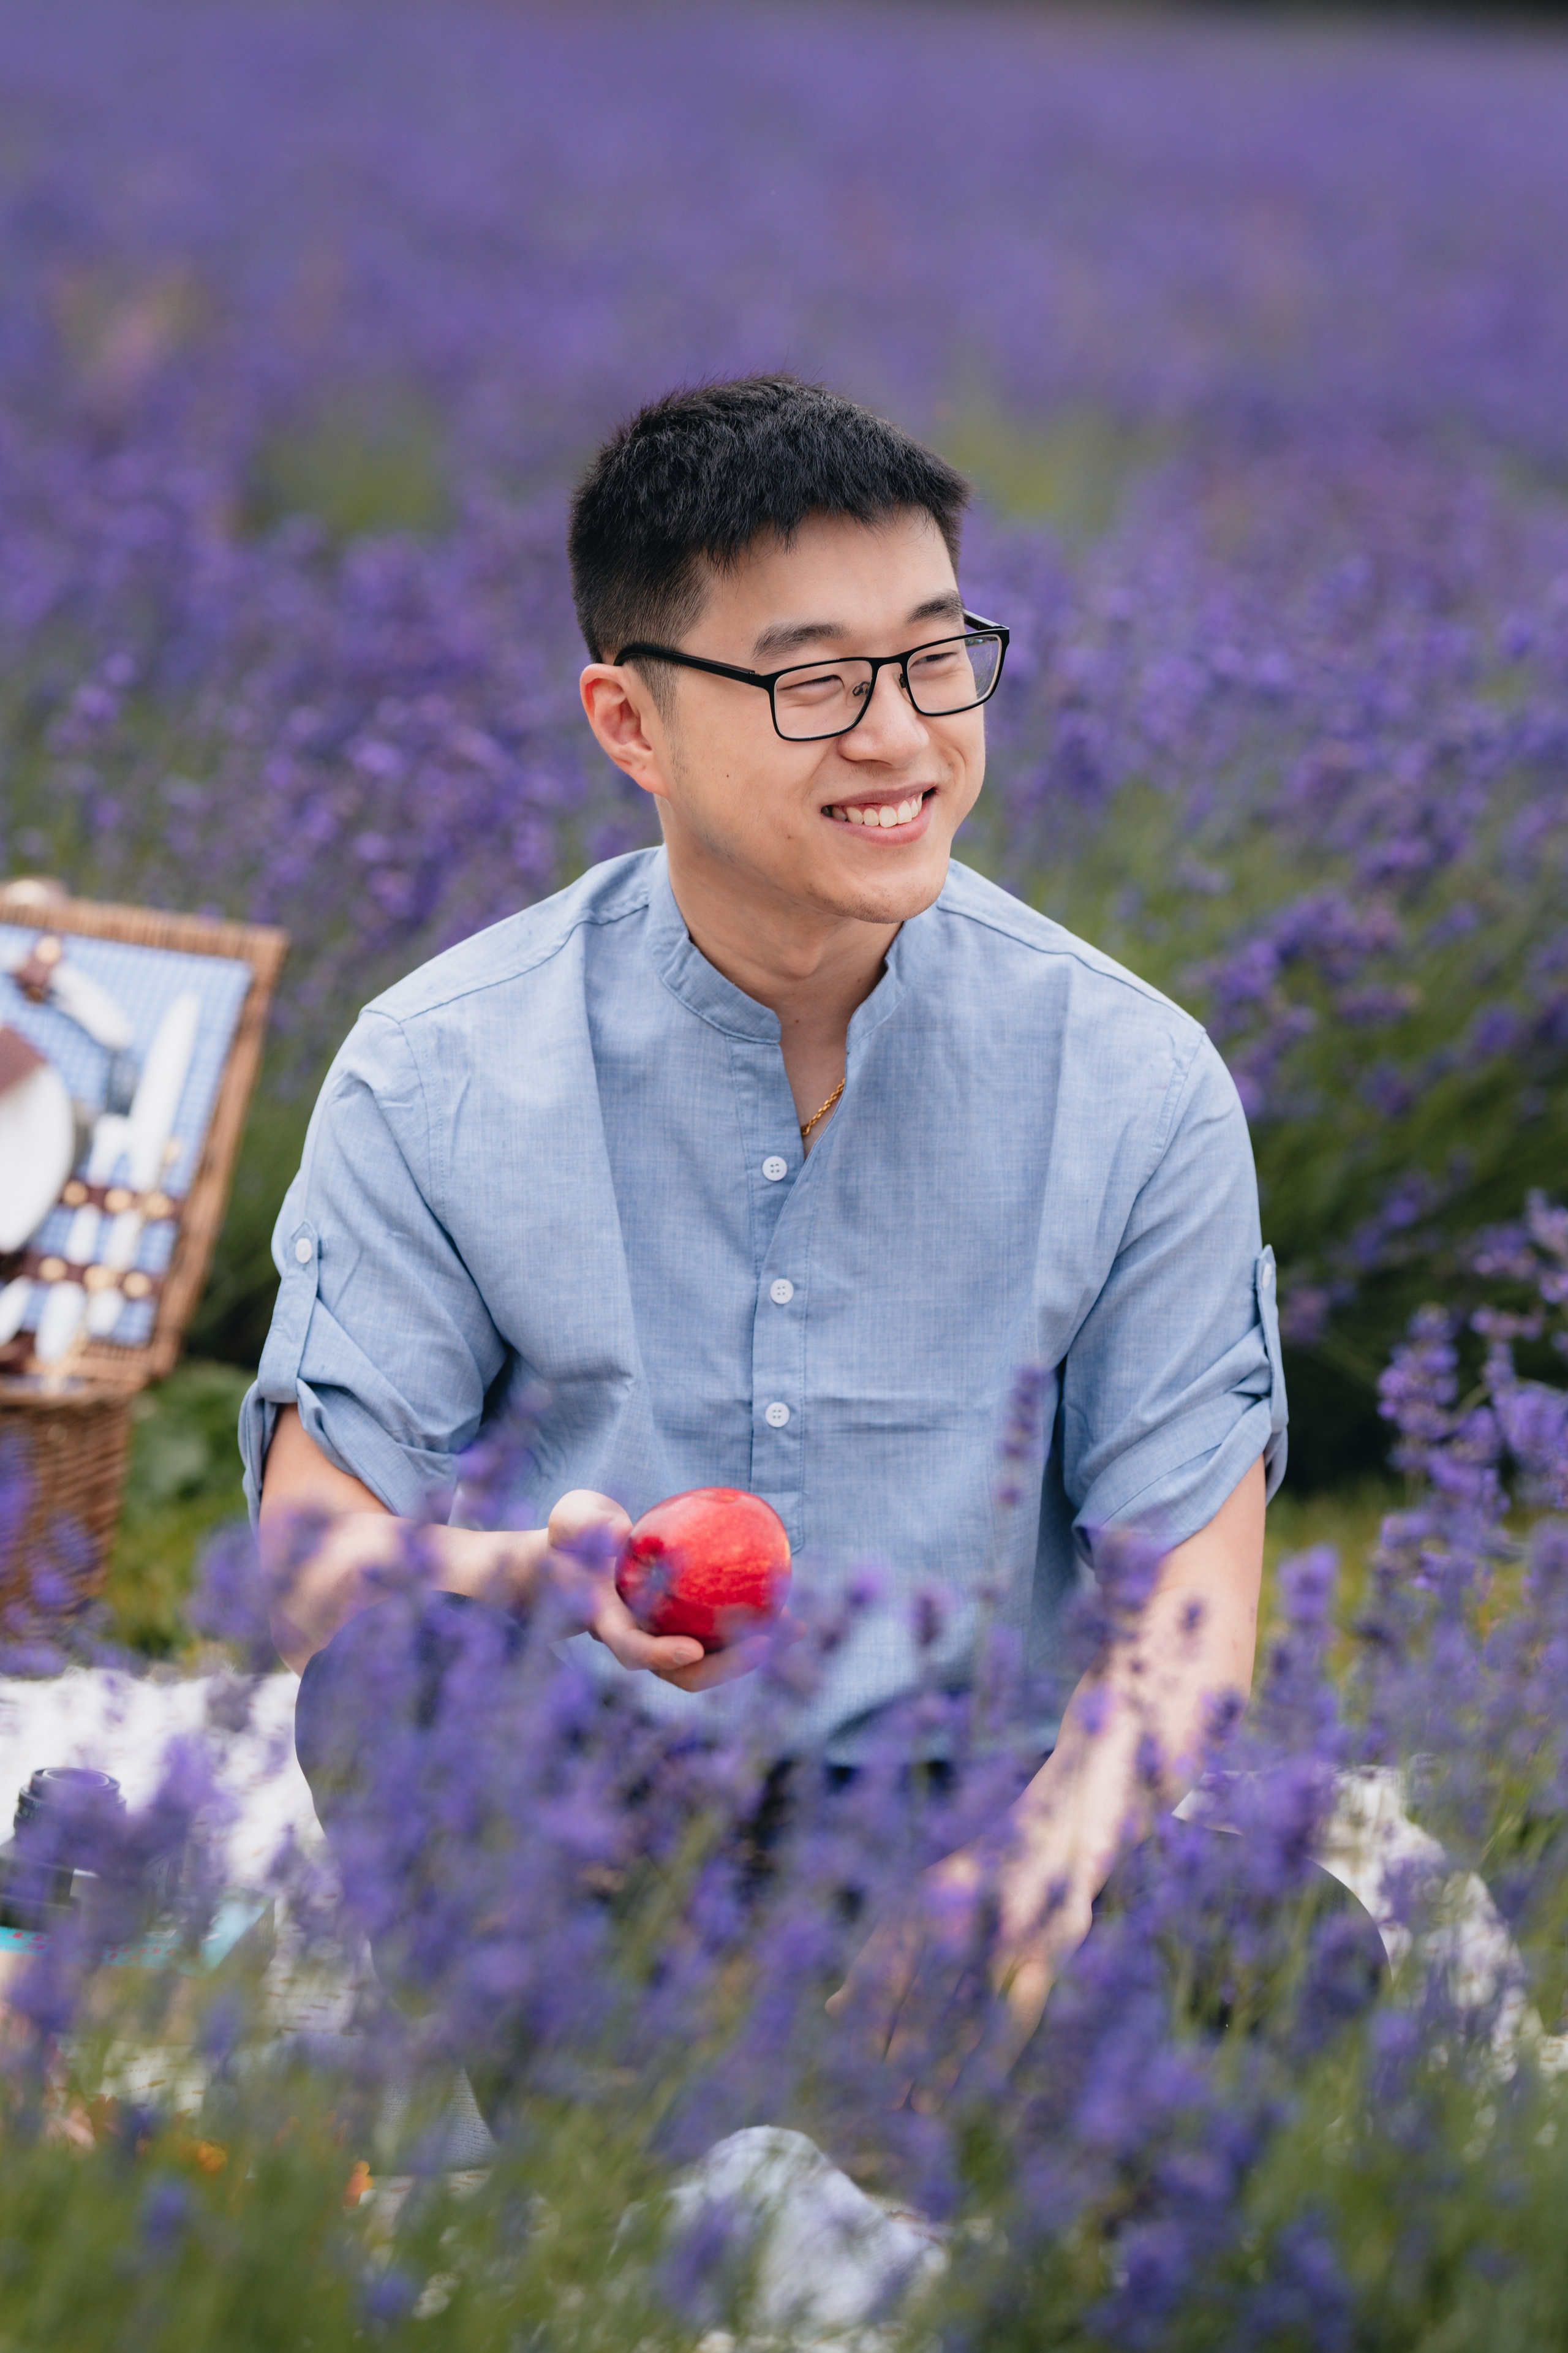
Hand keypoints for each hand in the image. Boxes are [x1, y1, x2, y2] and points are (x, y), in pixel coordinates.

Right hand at [545, 1490, 780, 1692]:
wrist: (571, 1566)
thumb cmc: (569, 1539)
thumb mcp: (570, 1523)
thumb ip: (585, 1525)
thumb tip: (618, 1528)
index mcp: (608, 1624)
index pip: (632, 1649)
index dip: (660, 1653)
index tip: (691, 1648)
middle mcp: (640, 1642)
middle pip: (685, 1675)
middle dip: (727, 1666)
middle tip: (766, 1641)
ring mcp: (664, 1640)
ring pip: (712, 1663)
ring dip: (754, 1651)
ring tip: (794, 1627)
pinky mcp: (685, 1629)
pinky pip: (722, 1637)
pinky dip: (754, 1628)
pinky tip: (786, 1605)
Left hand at [826, 1829, 1093, 2096]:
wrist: (1053, 1833)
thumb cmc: (973, 1883)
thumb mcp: (920, 1906)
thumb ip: (881, 1955)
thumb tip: (833, 2010)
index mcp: (924, 1896)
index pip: (887, 1967)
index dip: (872, 2020)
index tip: (857, 2066)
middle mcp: (964, 1907)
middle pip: (927, 1995)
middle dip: (906, 2050)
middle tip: (887, 2102)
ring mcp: (1009, 1927)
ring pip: (972, 2009)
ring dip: (947, 2062)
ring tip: (924, 2106)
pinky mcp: (1051, 1946)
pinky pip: (1019, 2012)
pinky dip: (997, 2052)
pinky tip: (979, 2085)